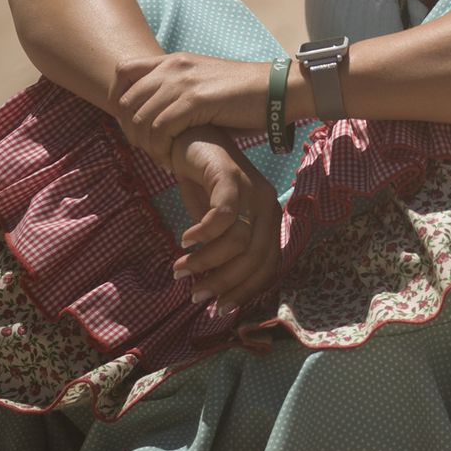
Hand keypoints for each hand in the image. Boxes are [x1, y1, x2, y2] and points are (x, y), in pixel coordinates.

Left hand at [114, 50, 270, 166]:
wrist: (276, 91)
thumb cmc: (242, 95)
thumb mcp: (203, 83)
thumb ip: (176, 90)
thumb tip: (152, 113)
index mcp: (174, 59)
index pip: (124, 72)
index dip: (118, 99)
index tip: (132, 123)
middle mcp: (174, 66)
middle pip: (127, 101)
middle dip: (132, 130)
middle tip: (149, 148)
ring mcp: (183, 82)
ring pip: (141, 118)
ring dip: (147, 144)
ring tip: (162, 157)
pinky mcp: (195, 100)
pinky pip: (161, 129)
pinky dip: (162, 149)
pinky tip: (172, 158)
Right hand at [169, 128, 282, 315]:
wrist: (191, 141)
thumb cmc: (204, 187)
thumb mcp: (216, 226)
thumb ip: (221, 253)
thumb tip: (211, 293)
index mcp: (269, 219)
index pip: (269, 266)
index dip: (246, 291)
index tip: (220, 309)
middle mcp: (268, 205)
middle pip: (255, 258)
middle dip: (224, 284)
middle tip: (196, 295)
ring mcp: (253, 190)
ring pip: (238, 242)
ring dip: (205, 262)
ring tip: (181, 269)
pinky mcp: (231, 177)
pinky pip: (223, 216)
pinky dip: (203, 234)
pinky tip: (185, 240)